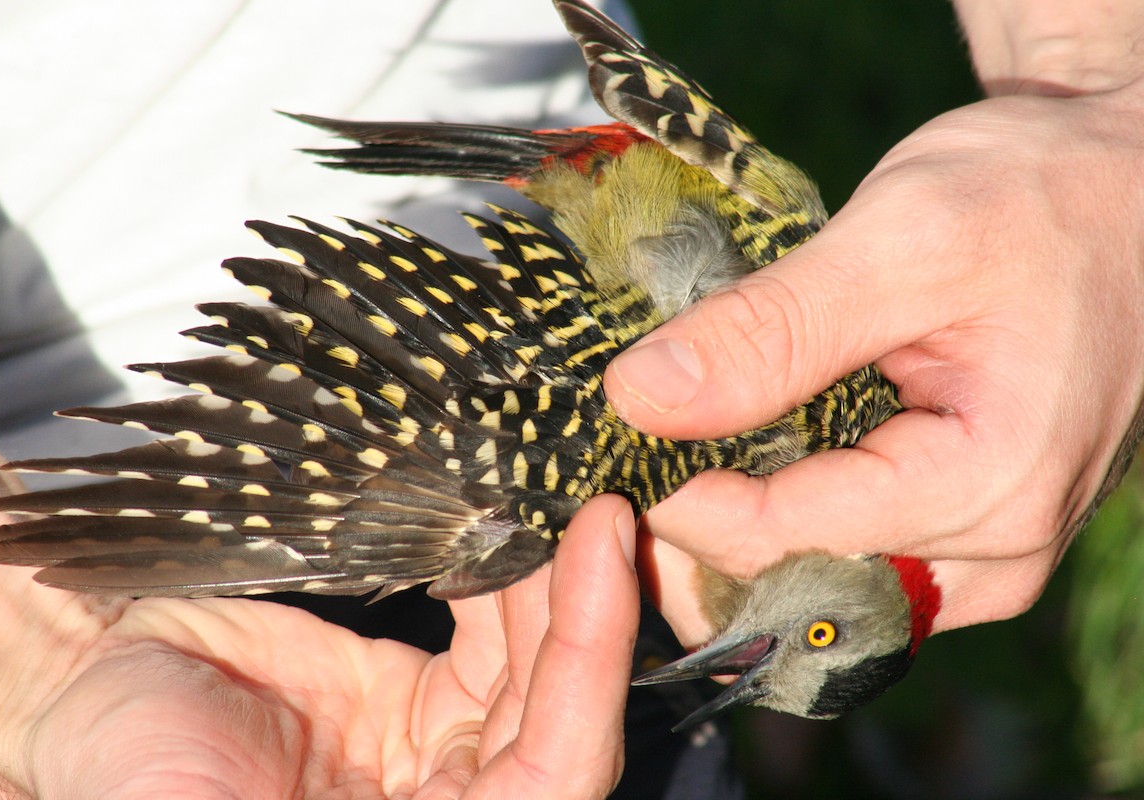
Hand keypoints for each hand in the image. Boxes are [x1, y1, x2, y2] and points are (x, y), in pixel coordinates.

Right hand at [0, 391, 639, 798]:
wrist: (82, 693)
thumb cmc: (129, 775)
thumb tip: (483, 783)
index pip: (558, 771)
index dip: (592, 669)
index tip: (604, 555)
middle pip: (564, 715)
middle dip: (588, 614)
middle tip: (599, 511)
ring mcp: (437, 757)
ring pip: (538, 674)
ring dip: (555, 592)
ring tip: (557, 506)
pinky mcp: (419, 699)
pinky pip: (496, 647)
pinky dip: (513, 591)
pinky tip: (511, 537)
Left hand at [606, 78, 1143, 636]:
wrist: (1118, 197)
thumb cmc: (1035, 201)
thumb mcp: (903, 239)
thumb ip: (774, 327)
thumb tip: (638, 397)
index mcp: (989, 486)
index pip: (782, 535)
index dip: (675, 497)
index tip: (606, 442)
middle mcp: (992, 554)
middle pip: (792, 581)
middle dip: (691, 532)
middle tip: (617, 458)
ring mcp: (977, 557)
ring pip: (810, 587)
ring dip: (723, 538)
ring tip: (662, 459)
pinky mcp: (956, 537)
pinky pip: (842, 563)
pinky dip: (771, 526)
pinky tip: (726, 467)